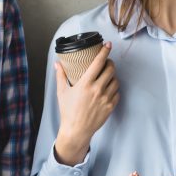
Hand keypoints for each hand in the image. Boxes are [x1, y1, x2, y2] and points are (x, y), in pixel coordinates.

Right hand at [52, 44, 117, 164]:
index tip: (108, 45)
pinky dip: (114, 89)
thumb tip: (58, 64)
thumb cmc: (68, 111)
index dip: (104, 51)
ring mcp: (105, 98)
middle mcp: (97, 89)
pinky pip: (117, 93)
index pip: (98, 62)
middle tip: (106, 62)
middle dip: (110, 63)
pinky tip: (108, 89)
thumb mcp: (62, 92)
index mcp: (85, 84)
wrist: (76, 130)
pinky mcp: (110, 107)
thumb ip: (61, 76)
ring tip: (107, 76)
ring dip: (113, 76)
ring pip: (116, 81)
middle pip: (111, 69)